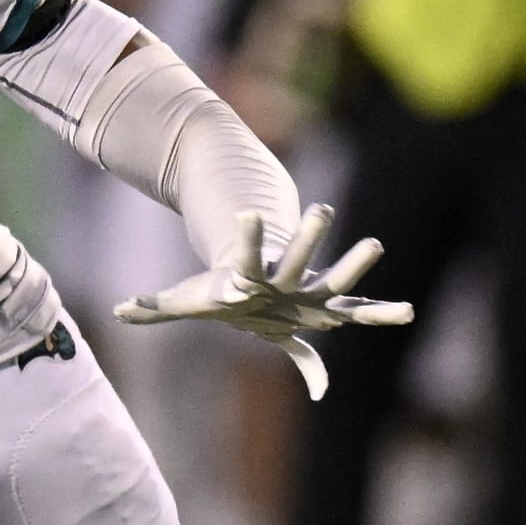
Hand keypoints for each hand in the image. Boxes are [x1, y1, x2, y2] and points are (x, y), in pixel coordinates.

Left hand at [114, 203, 412, 399]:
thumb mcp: (187, 301)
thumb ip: (154, 309)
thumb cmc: (221, 290)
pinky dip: (379, 315)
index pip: (243, 252)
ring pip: (333, 278)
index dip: (244, 236)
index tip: (246, 213)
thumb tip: (118, 311)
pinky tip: (407, 313)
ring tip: (377, 246)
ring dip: (354, 265)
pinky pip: (356, 312)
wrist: (255, 282)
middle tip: (322, 209)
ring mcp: (307, 289)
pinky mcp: (325, 305)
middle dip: (306, 236)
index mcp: (245, 275)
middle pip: (294, 256)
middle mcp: (280, 278)